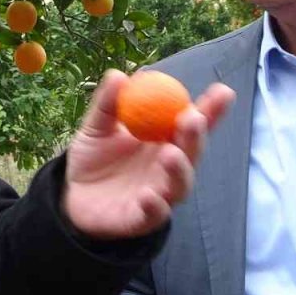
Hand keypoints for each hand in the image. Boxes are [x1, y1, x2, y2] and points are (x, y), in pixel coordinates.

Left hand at [63, 70, 234, 238]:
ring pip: (179, 184)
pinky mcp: (143, 219)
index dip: (210, 109)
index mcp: (163, 140)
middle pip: (191, 152)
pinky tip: (149, 196)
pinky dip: (155, 206)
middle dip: (196, 135)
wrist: (72, 196)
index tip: (222, 91)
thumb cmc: (93, 158)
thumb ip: (107, 104)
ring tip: (171, 154)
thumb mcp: (96, 127)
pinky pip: (154, 215)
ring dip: (179, 170)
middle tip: (193, 117)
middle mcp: (169, 167)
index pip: (192, 123)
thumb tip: (118, 75)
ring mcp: (160, 194)